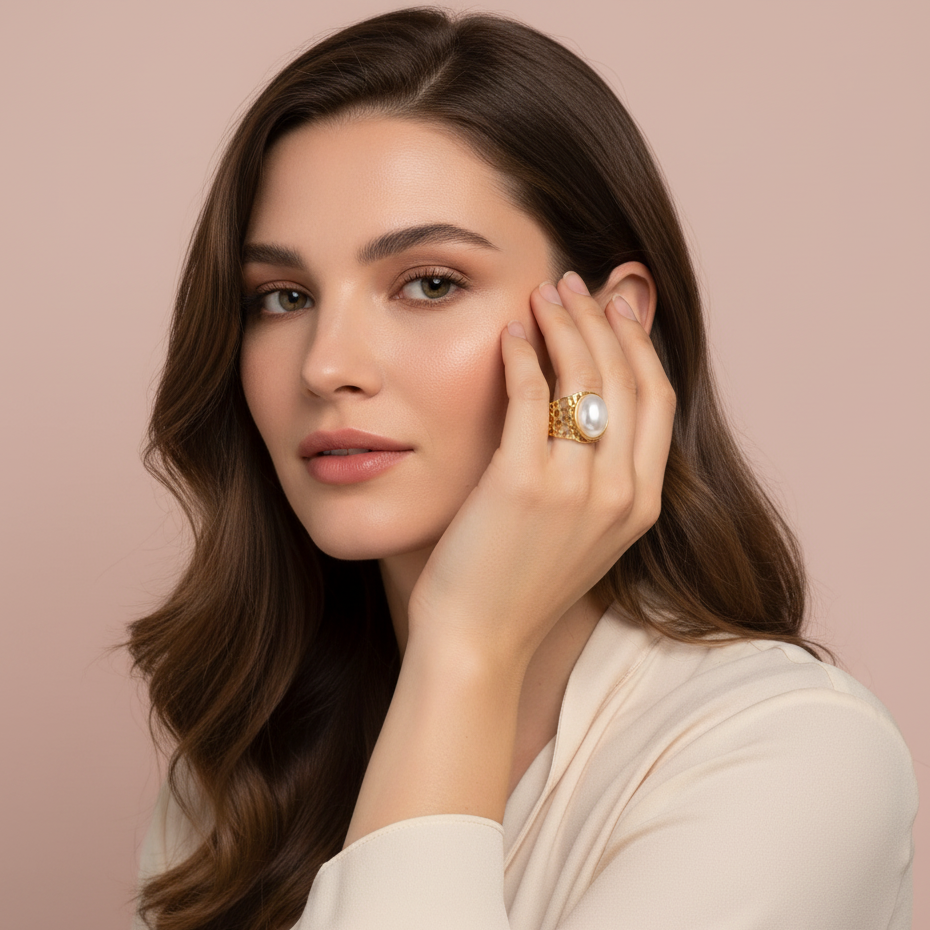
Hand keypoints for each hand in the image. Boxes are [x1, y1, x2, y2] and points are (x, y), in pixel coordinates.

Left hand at [406, 271, 676, 669]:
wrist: (477, 642)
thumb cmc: (518, 585)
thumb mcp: (581, 533)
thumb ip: (598, 476)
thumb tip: (590, 408)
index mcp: (641, 503)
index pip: (656, 399)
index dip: (638, 344)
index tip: (616, 308)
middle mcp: (619, 493)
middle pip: (625, 378)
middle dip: (601, 320)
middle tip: (573, 284)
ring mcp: (575, 489)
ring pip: (583, 378)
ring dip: (564, 325)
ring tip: (542, 294)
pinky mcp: (523, 484)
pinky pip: (529, 396)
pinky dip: (521, 355)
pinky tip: (509, 333)